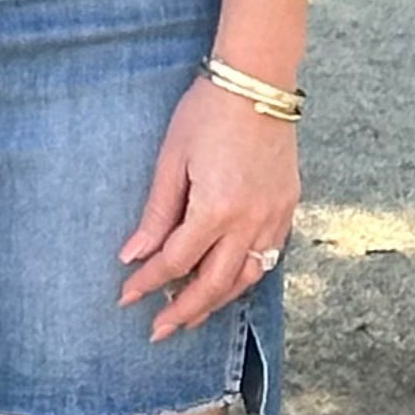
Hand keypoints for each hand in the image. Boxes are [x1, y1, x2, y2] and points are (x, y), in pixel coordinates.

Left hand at [117, 76, 298, 340]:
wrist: (257, 83)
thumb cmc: (207, 113)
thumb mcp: (172, 159)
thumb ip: (156, 212)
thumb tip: (133, 255)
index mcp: (216, 210)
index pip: (176, 262)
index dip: (148, 283)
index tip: (126, 297)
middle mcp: (251, 222)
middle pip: (214, 284)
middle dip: (184, 311)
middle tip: (157, 331)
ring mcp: (275, 218)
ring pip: (247, 278)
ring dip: (217, 301)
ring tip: (190, 315)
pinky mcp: (288, 208)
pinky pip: (269, 257)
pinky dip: (245, 276)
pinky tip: (228, 281)